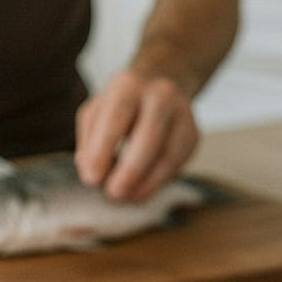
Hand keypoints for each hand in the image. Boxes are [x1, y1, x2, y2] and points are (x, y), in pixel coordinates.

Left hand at [74, 69, 198, 200]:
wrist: (159, 83)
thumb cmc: (117, 105)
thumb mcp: (94, 113)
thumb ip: (88, 141)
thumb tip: (90, 171)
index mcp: (128, 86)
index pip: (116, 119)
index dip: (103, 151)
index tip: (91, 179)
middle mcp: (160, 95)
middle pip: (150, 137)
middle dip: (130, 171)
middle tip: (113, 194)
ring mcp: (183, 113)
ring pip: (169, 154)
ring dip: (146, 182)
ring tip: (126, 197)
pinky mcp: (193, 134)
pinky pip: (178, 163)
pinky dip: (158, 181)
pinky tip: (141, 190)